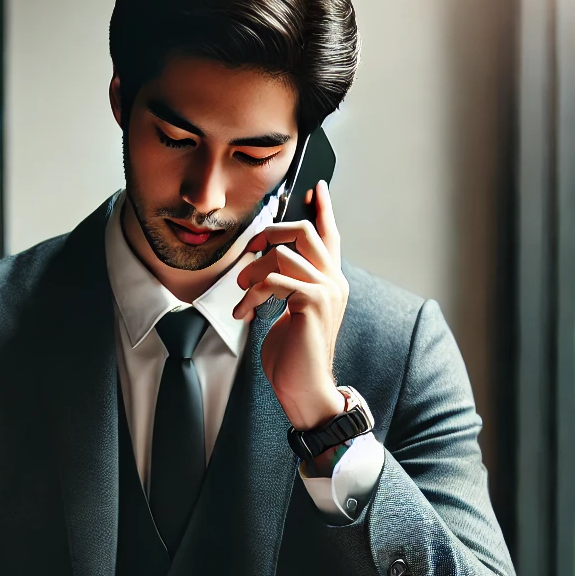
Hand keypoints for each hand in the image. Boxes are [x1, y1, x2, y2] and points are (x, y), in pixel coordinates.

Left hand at [233, 178, 348, 430]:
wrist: (304, 387)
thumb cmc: (293, 355)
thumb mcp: (291, 312)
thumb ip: (289, 286)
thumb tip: (268, 267)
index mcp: (330, 281)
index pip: (330, 237)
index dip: (323, 210)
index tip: (315, 188)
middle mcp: (333, 281)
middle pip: (303, 232)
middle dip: (269, 233)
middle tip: (249, 251)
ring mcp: (326, 291)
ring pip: (283, 254)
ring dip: (253, 271)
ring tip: (241, 292)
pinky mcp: (312, 303)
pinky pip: (275, 280)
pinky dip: (253, 294)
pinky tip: (244, 312)